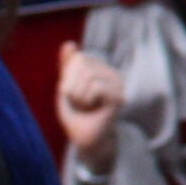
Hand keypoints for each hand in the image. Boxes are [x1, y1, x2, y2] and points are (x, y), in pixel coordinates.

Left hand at [57, 43, 126, 174]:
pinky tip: (93, 108)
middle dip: (72, 86)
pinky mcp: (118, 96)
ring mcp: (118, 85)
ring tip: (86, 107)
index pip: (77, 59)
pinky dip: (86, 99)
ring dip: (78, 95)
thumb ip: (67, 66)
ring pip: (88, 74)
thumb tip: (69, 43)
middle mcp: (113, 73)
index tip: (73, 95)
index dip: (67, 78)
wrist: (86, 141)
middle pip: (82, 64)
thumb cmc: (76, 116)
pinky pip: (95, 86)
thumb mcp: (66, 88)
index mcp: (101, 69)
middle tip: (79, 103)